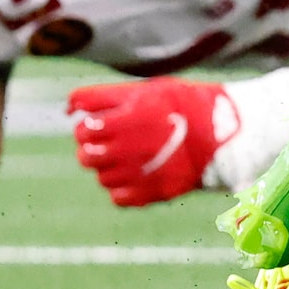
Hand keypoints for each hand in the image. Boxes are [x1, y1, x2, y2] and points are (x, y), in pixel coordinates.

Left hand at [68, 79, 235, 206]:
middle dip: (93, 148)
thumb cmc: (179, 105)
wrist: (220, 133)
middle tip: (113, 140)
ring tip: (131, 155)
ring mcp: (138, 175)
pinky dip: (123, 187)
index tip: (102, 123)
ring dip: (109, 167)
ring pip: (101, 178)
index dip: (88, 126)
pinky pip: (118, 197)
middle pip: (86, 157)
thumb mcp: (142, 91)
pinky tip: (140, 172)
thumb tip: (68, 107)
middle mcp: (126, 150)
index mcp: (123, 121)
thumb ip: (101, 97)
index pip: (82, 130)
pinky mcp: (149, 194)